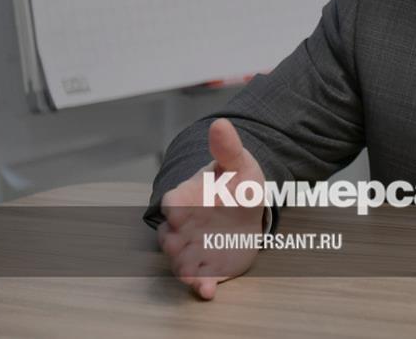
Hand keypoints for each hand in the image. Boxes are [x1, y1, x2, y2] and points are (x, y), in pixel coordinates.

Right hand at [158, 118, 265, 299]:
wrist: (244, 204)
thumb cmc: (234, 180)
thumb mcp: (236, 162)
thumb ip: (227, 147)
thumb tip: (221, 124)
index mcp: (182, 198)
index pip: (171, 205)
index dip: (177, 210)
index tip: (183, 213)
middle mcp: (180, 227)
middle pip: (171, 239)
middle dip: (179, 246)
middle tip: (194, 247)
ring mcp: (190, 249)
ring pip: (181, 261)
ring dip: (188, 269)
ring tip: (199, 277)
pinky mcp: (206, 266)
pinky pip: (198, 278)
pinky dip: (200, 286)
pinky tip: (208, 291)